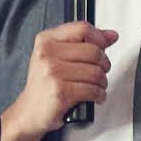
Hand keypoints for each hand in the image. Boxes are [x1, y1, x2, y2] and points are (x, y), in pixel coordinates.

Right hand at [4, 23, 118, 140]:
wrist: (29, 112)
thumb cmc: (44, 85)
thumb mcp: (57, 57)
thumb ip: (83, 43)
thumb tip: (111, 35)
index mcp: (46, 40)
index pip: (82, 28)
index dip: (99, 38)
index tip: (103, 48)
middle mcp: (47, 53)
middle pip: (93, 51)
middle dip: (104, 64)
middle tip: (100, 72)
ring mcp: (53, 72)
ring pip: (96, 72)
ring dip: (102, 82)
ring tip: (97, 86)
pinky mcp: (60, 91)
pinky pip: (92, 90)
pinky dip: (99, 95)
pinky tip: (95, 96)